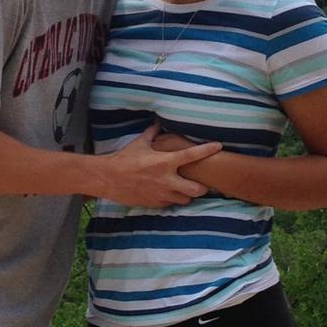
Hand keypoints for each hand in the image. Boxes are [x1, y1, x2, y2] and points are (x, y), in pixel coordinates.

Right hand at [96, 123, 221, 206]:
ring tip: (185, 189)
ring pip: (186, 199)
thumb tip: (158, 123)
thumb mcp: (139, 143)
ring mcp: (161, 193)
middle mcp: (167, 179)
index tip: (218, 146)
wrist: (108, 178)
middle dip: (202, 187)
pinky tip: (169, 193)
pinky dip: (173, 199)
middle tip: (202, 183)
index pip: (193, 155)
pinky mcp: (155, 203)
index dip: (208, 150)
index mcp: (165, 161)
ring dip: (187, 194)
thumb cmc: (124, 158)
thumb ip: (152, 133)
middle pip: (197, 189)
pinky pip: (171, 204)